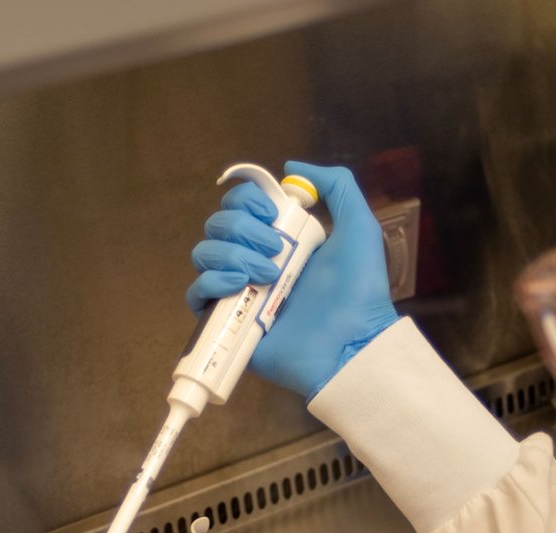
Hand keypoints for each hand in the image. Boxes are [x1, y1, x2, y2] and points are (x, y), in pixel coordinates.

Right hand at [186, 160, 399, 400]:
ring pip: (204, 254)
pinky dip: (211, 281)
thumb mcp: (359, 226)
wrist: (351, 342)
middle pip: (218, 225)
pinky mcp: (227, 323)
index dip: (246, 198)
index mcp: (281, 238)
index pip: (240, 205)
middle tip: (277, 249)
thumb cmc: (358, 289)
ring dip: (231, 254)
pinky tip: (240, 284)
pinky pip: (196, 293)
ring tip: (268, 274)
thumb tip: (290, 168)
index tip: (269, 209)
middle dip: (243, 228)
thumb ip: (336, 185)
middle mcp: (254, 260)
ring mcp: (239, 292)